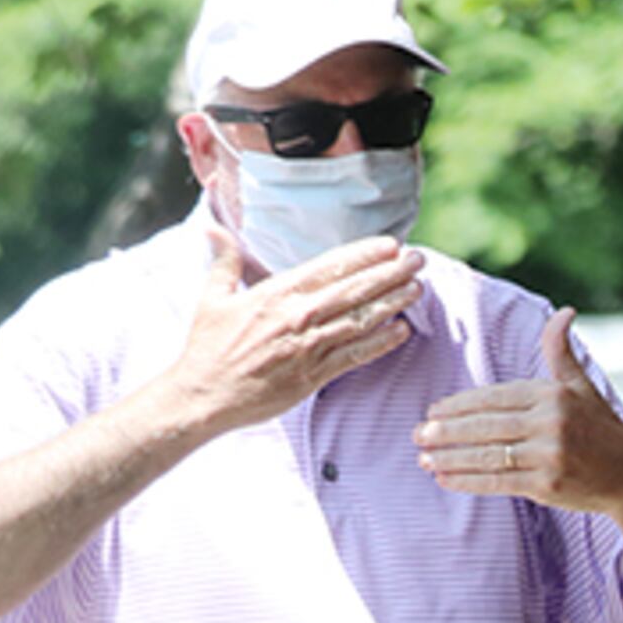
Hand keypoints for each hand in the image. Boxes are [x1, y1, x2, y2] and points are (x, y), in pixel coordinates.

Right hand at [159, 229, 422, 434]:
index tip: (389, 244)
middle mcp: (296, 316)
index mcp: (275, 294)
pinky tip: (404, 332)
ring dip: (392, 303)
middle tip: (419, 259)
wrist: (204, 395)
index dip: (362, 254)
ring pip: (359, 320)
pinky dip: (380, 344)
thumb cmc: (207, 347)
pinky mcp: (313, 376)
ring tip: (419, 287)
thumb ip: (223, 262)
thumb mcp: (212, 297)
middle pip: (352, 289)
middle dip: (388, 273)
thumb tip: (213, 227)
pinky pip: (354, 356)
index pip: (328, 267)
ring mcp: (307, 346)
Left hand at [416, 307, 622, 514]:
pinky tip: (446, 479)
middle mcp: (550, 424)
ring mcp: (549, 456)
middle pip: (485, 426)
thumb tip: (565, 312)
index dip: (459, 405)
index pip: (494, 397)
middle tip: (417, 433)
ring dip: (451, 457)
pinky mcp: (548, 485)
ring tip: (424, 457)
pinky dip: (468, 480)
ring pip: (487, 454)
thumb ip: (562, 352)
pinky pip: (498, 481)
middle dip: (446, 431)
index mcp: (552, 395)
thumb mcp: (584, 387)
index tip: (433, 410)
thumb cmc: (604, 431)